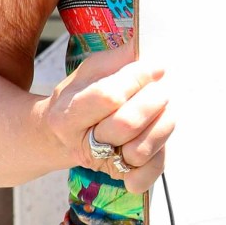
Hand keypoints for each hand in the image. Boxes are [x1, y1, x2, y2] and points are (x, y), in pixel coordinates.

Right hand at [41, 39, 175, 193]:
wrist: (59, 136)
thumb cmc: (80, 98)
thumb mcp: (88, 73)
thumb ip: (115, 60)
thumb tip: (140, 45)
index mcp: (68, 114)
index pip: (108, 97)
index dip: (137, 79)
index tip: (156, 67)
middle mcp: (81, 143)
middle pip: (126, 125)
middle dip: (152, 102)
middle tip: (163, 89)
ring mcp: (101, 163)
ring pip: (138, 151)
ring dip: (161, 127)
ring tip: (166, 109)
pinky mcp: (119, 177)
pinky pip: (143, 178)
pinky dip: (158, 161)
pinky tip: (159, 139)